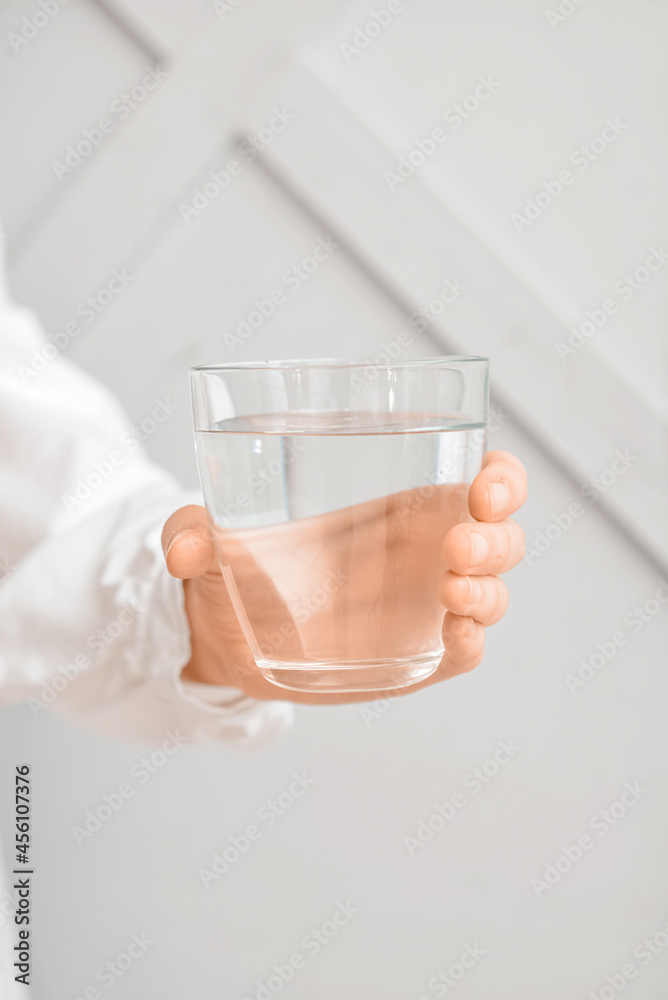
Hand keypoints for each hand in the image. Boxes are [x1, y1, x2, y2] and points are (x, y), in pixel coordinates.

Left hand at [161, 450, 525, 704]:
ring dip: (486, 589)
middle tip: (456, 546)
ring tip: (449, 590)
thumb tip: (181, 546)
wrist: (230, 638)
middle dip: (496, 537)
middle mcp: (426, 553)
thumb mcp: (211, 542)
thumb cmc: (238, 570)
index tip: (485, 483)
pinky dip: (472, 641)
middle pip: (500, 537)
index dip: (502, 479)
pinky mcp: (417, 658)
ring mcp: (425, 608)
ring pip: (492, 592)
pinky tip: (455, 635)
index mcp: (402, 508)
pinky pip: (466, 651)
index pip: (481, 480)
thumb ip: (191, 532)